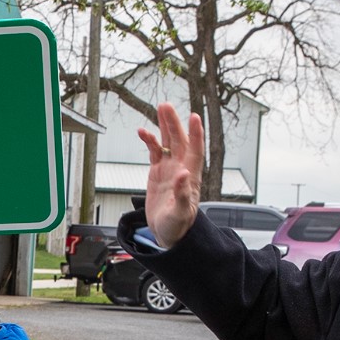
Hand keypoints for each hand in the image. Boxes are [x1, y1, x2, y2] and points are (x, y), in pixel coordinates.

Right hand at [136, 102, 204, 249]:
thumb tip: (184, 174)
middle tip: (166, 106)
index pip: (195, 150)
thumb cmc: (178, 225)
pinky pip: (155, 152)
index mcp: (191, 176)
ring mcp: (170, 169)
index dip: (195, 134)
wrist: (168, 233)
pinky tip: (143, 132)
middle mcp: (182, 168)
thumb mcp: (180, 213)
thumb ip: (183, 194)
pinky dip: (150, 141)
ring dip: (165, 126)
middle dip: (174, 123)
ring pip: (168, 142)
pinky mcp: (158, 173)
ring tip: (160, 108)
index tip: (194, 117)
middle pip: (179, 140)